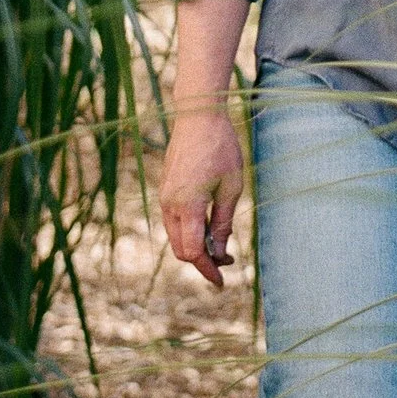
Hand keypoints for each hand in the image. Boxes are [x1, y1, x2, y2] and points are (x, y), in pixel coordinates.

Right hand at [160, 105, 245, 287]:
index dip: (206, 270)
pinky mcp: (165, 189)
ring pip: (175, 236)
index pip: (192, 252)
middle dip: (201, 261)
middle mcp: (170, 204)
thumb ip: (223, 222)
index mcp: (187, 205)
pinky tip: (207, 225)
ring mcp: (164, 196)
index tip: (221, 281)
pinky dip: (188, 230)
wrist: (199, 115)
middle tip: (226, 261)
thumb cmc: (221, 149)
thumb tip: (221, 251)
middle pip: (180, 249)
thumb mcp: (231, 187)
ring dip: (194, 246)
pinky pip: (173, 221)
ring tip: (220, 243)